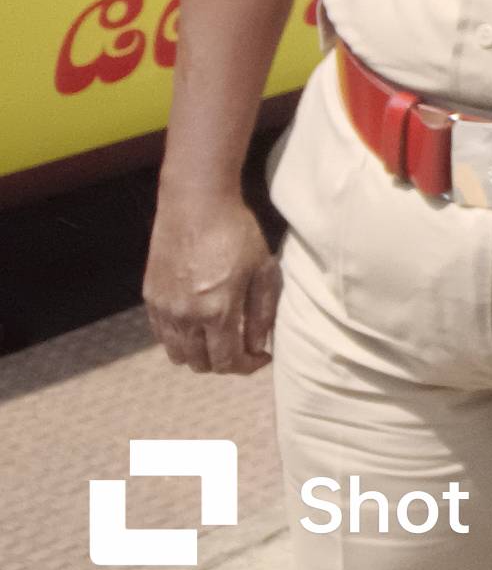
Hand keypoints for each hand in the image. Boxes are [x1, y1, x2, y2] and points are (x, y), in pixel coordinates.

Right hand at [145, 192, 280, 374]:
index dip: (247, 366)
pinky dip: (180, 340)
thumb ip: (262, 312)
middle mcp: (186, 317)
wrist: (195, 203)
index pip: (228, 361)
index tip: (262, 358)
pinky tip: (196, 324)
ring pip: (178, 355)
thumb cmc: (236, 232)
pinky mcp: (150, 298)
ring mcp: (164, 309)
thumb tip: (258, 346)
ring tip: (218, 339)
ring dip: (199, 355)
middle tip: (241, 347)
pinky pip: (162, 335)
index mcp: (218, 311)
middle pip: (201, 363)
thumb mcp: (263, 269)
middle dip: (225, 362)